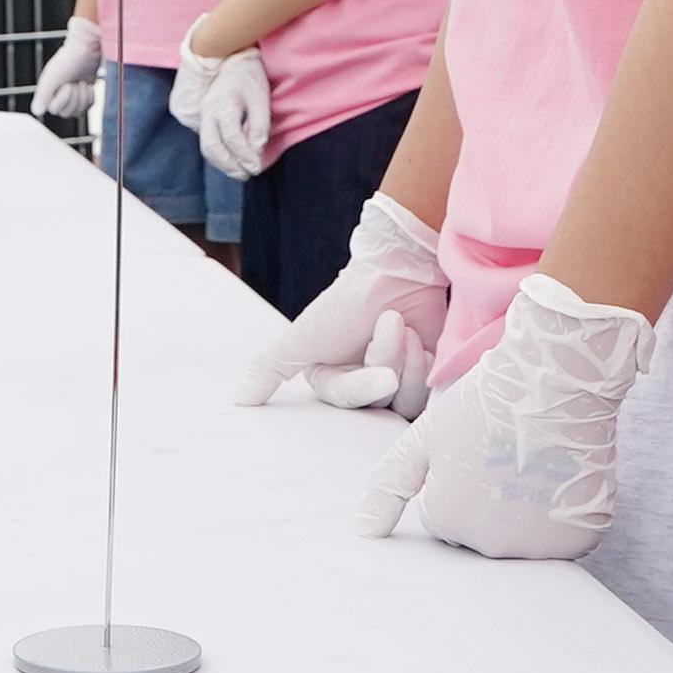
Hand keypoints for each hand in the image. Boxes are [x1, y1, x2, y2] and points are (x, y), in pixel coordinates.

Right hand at [30, 18, 105, 125]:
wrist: (87, 49)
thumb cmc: (68, 59)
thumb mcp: (52, 77)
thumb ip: (43, 95)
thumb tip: (37, 112)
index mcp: (48, 93)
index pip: (55, 110)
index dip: (63, 99)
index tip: (67, 84)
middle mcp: (57, 96)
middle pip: (67, 113)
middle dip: (75, 98)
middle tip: (75, 82)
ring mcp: (71, 98)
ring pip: (79, 112)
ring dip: (83, 97)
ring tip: (81, 82)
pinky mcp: (83, 96)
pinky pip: (88, 107)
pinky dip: (90, 97)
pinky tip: (87, 85)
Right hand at [176, 39, 273, 178]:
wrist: (230, 59)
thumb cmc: (249, 78)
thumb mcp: (261, 98)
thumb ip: (259, 124)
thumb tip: (257, 150)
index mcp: (223, 105)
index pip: (232, 138)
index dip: (244, 156)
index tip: (257, 167)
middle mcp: (208, 112)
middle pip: (212, 146)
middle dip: (229, 165)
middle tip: (247, 174)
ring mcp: (203, 115)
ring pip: (206, 147)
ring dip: (222, 164)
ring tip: (240, 172)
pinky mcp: (204, 118)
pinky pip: (207, 142)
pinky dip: (218, 156)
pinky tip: (232, 161)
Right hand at [234, 190, 448, 410]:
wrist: (397, 270)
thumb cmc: (346, 302)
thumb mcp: (301, 336)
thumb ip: (269, 367)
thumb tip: (238, 401)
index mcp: (332, 383)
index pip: (350, 399)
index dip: (367, 381)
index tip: (383, 362)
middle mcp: (364, 389)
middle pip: (381, 400)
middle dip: (388, 358)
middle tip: (392, 321)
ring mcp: (398, 385)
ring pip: (408, 399)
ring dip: (411, 359)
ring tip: (405, 325)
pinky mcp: (428, 379)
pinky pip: (433, 394)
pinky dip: (431, 367)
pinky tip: (426, 343)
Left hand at [346, 272, 650, 558]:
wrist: (555, 379)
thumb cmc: (483, 403)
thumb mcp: (424, 439)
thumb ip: (389, 486)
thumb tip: (364, 532)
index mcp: (447, 521)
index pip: (442, 517)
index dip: (455, 479)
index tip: (472, 450)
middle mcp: (491, 546)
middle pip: (481, 533)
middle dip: (487, 501)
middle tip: (502, 454)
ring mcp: (539, 546)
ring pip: (522, 535)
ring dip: (525, 509)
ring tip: (531, 461)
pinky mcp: (581, 537)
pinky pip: (563, 535)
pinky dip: (562, 510)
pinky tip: (560, 472)